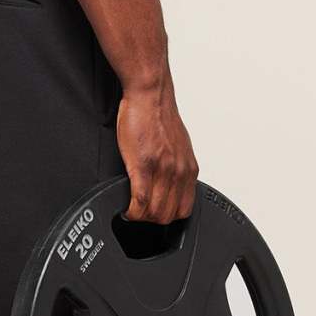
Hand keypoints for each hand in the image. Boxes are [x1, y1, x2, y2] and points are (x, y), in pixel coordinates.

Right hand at [115, 74, 198, 223]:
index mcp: (189, 168)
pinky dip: (132, 212)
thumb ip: (176, 167)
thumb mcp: (178, 146)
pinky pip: (139, 202)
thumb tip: (170, 182)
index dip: (169, 217)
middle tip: (139, 214)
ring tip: (131, 212)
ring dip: (140, 218)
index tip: (156, 215)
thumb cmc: (158, 115)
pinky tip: (125, 210)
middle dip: (152, 221)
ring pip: (154, 212)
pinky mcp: (143, 166)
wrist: (150, 95)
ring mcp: (162, 170)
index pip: (185, 208)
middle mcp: (179, 171)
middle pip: (169, 215)